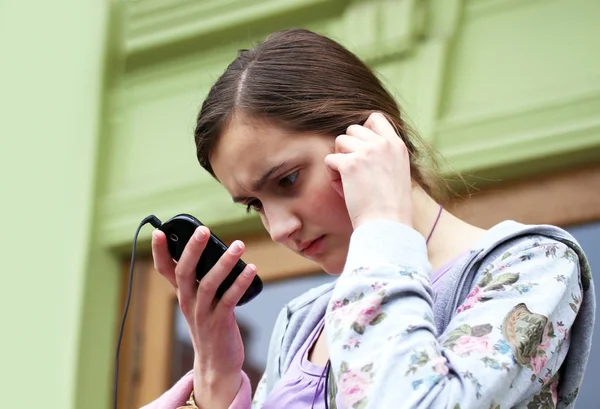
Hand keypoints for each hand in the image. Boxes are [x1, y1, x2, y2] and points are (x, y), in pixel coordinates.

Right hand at [152, 227, 256, 408]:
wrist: (216, 365)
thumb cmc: (212, 327)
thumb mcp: (200, 303)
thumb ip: (202, 280)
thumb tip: (215, 250)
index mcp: (182, 294)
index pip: (165, 270)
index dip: (159, 252)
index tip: (159, 232)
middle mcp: (188, 302)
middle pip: (184, 272)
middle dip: (192, 249)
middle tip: (203, 230)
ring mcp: (203, 314)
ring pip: (209, 284)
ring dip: (224, 263)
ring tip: (238, 245)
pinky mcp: (220, 323)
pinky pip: (230, 299)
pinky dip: (240, 282)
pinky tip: (251, 269)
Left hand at [325, 112, 412, 228]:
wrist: (388, 224)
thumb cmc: (390, 207)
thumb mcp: (397, 173)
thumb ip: (383, 155)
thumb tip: (360, 145)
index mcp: (397, 145)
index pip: (376, 118)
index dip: (363, 131)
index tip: (362, 150)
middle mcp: (383, 144)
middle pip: (352, 129)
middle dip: (348, 148)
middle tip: (355, 171)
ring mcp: (367, 152)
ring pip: (339, 141)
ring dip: (340, 160)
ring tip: (349, 181)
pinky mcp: (350, 164)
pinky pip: (330, 160)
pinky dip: (332, 176)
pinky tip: (343, 189)